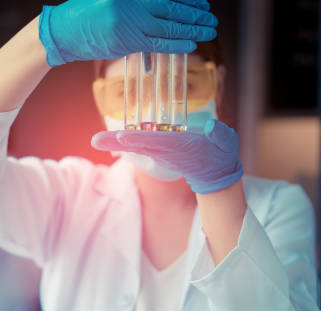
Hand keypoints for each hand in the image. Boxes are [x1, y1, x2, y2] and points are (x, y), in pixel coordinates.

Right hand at [39, 0, 217, 65]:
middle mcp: (132, 6)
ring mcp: (130, 25)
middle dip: (195, 15)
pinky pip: (157, 44)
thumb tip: (166, 2)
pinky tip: (191, 44)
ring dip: (192, 30)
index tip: (202, 2)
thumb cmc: (85, 9)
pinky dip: (176, 44)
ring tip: (208, 31)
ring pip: (169, 28)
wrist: (64, 31)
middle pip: (172, 10)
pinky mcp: (127, 43)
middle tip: (211, 18)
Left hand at [91, 119, 243, 193]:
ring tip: (96, 139)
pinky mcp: (158, 150)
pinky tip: (109, 138)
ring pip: (134, 145)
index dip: (139, 139)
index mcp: (180, 148)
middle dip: (117, 142)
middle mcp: (165, 151)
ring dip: (115, 142)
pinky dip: (123, 141)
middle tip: (95, 140)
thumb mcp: (226, 144)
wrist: (214, 172)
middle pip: (138, 145)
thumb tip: (212, 127)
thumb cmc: (220, 154)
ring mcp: (160, 152)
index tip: (121, 137)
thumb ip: (221, 135)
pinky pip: (138, 144)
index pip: (156, 142)